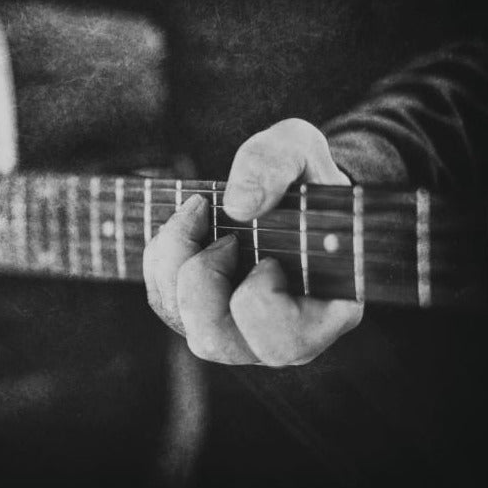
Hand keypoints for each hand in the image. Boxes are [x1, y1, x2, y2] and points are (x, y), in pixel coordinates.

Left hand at [143, 118, 363, 365]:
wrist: (291, 185)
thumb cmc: (304, 174)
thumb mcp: (300, 148)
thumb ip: (276, 164)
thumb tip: (238, 205)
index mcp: (327, 313)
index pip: (282, 339)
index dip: (258, 291)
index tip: (268, 252)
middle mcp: (280, 337)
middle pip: (216, 340)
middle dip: (201, 275)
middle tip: (225, 235)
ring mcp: (240, 332)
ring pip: (183, 325)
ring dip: (175, 264)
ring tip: (199, 219)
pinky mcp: (204, 315)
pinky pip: (164, 302)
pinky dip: (161, 260)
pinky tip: (185, 226)